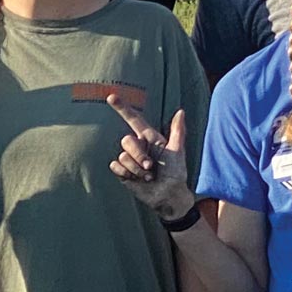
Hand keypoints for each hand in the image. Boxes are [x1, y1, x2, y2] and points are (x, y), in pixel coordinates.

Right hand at [108, 102, 195, 221]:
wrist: (168, 195)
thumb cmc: (176, 173)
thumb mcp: (178, 151)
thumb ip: (178, 131)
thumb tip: (180, 111)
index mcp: (150, 138)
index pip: (133, 119)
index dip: (122, 108)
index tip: (111, 96)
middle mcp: (138, 146)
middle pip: (127, 140)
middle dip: (139, 155)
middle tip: (151, 167)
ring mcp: (130, 159)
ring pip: (123, 156)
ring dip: (136, 169)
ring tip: (148, 177)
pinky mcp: (123, 172)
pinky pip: (115, 166)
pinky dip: (126, 173)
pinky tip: (135, 179)